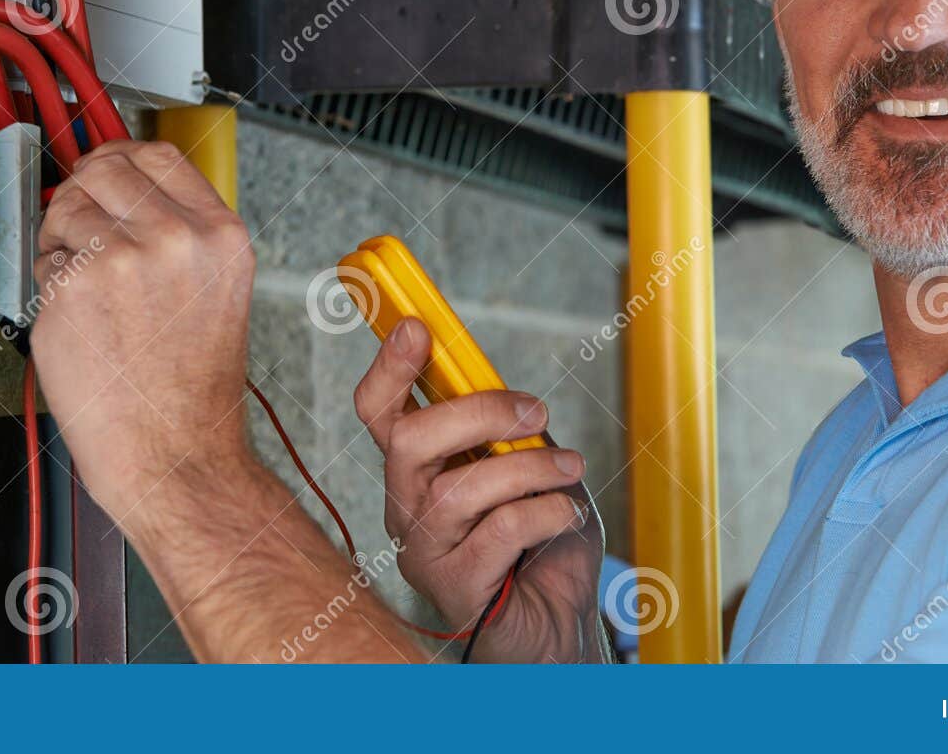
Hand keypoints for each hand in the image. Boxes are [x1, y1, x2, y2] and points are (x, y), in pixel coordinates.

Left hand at [28, 140, 255, 527]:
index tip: (106, 165)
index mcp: (221, 235)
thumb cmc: (191, 388)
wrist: (174, 450)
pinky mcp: (73, 286)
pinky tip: (79, 318)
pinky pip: (45, 257)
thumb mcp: (218, 289)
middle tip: (81, 226)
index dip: (122, 156)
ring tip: (89, 291)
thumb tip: (129, 191)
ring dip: (63, 239)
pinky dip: (50, 281)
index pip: (160, 155)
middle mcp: (177, 238)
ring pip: (69, 208)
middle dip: (85, 190)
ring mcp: (122, 258)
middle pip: (107, 167)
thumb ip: (183, 232)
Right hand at [354, 319, 605, 661]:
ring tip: (569, 468)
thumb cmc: (538, 540)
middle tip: (534, 410)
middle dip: (477, 412)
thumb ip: (504, 429)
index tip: (418, 326)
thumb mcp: (524, 465)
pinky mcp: (457, 589)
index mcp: (416, 468)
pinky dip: (544, 511)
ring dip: (528, 467)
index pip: (379, 411)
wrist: (560, 622)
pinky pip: (499, 531)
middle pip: (407, 441)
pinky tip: (565, 512)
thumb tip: (504, 387)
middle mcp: (406, 507)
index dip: (389, 366)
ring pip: (459, 488)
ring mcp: (426, 551)